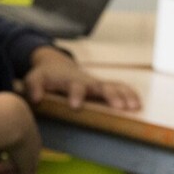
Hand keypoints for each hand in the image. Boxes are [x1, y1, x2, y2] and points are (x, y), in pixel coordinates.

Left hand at [22, 48, 141, 110]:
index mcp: (71, 80)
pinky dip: (130, 93)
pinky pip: (121, 87)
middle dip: (111, 96)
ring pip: (115, 87)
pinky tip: (139, 104)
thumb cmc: (45, 75)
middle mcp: (88, 81)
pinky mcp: (104, 86)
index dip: (76, 95)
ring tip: (136, 107)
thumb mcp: (35, 79)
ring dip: (126, 95)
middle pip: (102, 86)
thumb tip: (36, 99)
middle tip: (120, 108)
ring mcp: (98, 83)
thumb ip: (34, 87)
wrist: (57, 65)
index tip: (75, 106)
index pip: (75, 87)